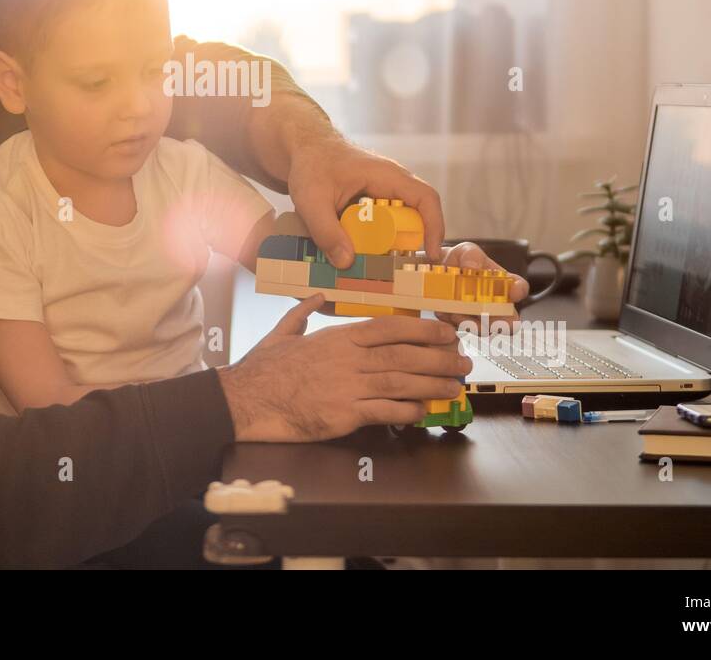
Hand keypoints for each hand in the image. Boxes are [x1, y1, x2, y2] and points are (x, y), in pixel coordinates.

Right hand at [217, 294, 471, 441]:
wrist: (247, 400)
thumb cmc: (263, 368)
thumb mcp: (282, 332)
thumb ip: (304, 313)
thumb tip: (317, 296)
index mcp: (338, 336)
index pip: (391, 327)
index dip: (424, 329)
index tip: (446, 331)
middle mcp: (348, 358)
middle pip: (405, 355)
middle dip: (439, 358)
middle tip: (463, 361)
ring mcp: (348, 386)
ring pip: (402, 382)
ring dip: (434, 384)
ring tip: (455, 386)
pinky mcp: (344, 414)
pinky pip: (384, 411)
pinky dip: (408, 410)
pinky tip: (424, 410)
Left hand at [286, 134, 443, 269]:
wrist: (302, 148)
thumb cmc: (310, 163)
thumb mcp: (311, 200)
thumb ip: (326, 231)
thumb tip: (346, 263)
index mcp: (387, 176)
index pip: (426, 199)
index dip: (434, 227)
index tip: (431, 254)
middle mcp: (391, 185)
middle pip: (414, 217)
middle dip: (408, 245)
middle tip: (395, 271)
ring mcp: (382, 194)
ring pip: (397, 224)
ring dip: (388, 246)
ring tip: (373, 268)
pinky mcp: (370, 205)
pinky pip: (381, 226)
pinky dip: (374, 242)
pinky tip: (357, 256)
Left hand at [432, 241, 528, 333]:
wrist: (435, 272)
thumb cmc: (459, 261)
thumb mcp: (466, 251)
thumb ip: (472, 255)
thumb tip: (471, 267)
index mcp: (502, 283)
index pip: (519, 288)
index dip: (519, 291)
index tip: (514, 292)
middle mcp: (495, 303)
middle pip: (507, 319)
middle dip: (501, 322)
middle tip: (490, 319)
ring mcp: (479, 317)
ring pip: (483, 328)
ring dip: (472, 322)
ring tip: (457, 311)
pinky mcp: (462, 325)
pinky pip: (462, 330)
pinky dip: (454, 322)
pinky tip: (447, 313)